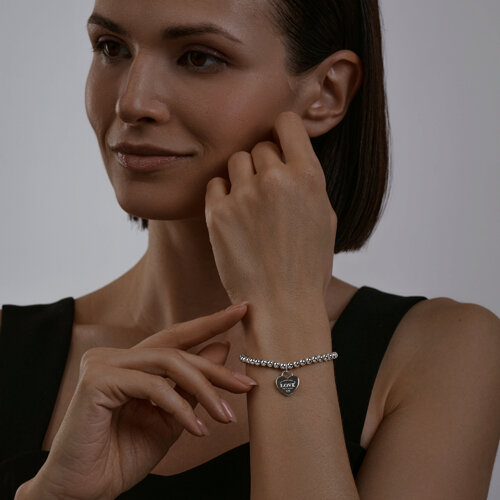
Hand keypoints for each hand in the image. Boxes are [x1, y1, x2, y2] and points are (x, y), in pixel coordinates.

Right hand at [31, 304, 254, 499]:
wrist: (84, 492)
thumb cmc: (122, 456)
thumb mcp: (171, 418)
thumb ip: (192, 385)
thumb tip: (223, 347)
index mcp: (132, 363)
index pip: (175, 337)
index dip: (209, 323)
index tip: (241, 310)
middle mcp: (116, 356)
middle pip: (177, 350)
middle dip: (214, 369)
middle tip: (245, 385)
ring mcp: (104, 363)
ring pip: (169, 363)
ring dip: (203, 389)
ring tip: (224, 416)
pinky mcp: (97, 379)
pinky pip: (153, 386)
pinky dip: (180, 407)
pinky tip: (197, 429)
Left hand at [205, 111, 336, 308]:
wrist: (281, 306)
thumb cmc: (308, 265)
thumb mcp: (324, 218)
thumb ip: (307, 181)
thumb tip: (291, 155)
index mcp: (309, 177)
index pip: (286, 123)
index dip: (282, 131)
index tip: (279, 143)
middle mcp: (276, 179)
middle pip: (260, 146)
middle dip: (264, 164)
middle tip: (267, 194)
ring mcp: (244, 195)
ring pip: (236, 161)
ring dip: (243, 177)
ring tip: (250, 207)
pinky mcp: (218, 213)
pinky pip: (215, 184)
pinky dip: (223, 195)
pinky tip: (234, 216)